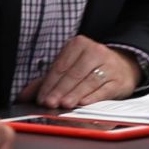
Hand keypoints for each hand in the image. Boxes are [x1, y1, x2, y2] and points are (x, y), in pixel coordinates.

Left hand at [17, 35, 139, 108]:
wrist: (123, 67)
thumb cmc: (91, 68)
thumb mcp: (69, 68)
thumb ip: (47, 81)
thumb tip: (24, 95)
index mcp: (78, 44)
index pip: (60, 66)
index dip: (49, 83)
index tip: (41, 97)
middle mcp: (94, 51)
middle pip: (73, 74)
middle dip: (59, 90)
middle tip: (49, 103)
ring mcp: (108, 65)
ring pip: (88, 81)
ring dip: (74, 94)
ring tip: (64, 104)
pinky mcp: (118, 80)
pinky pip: (103, 89)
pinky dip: (92, 97)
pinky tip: (83, 103)